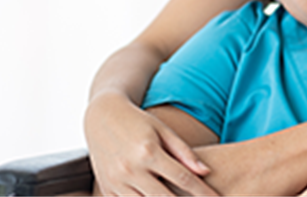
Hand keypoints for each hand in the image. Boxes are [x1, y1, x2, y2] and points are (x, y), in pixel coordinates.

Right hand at [84, 92, 216, 195]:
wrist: (100, 117)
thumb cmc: (137, 122)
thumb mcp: (162, 130)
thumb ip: (184, 152)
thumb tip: (206, 172)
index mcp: (148, 152)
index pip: (183, 179)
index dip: (202, 192)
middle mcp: (131, 169)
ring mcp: (117, 182)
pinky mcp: (107, 189)